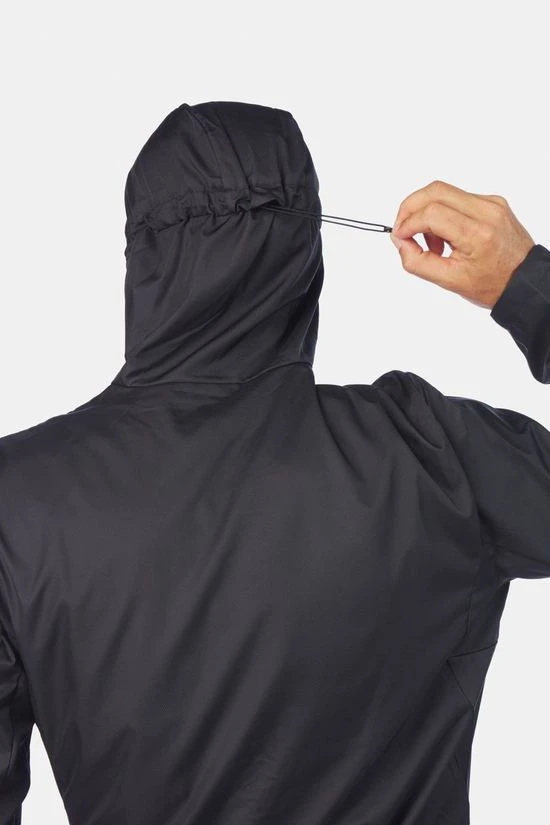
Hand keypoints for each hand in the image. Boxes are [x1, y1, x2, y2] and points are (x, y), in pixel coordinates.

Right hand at [390, 180, 535, 308]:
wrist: (523, 281)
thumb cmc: (491, 284)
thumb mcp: (448, 282)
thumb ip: (417, 262)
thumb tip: (400, 241)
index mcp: (477, 234)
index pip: (431, 213)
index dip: (407, 223)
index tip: (399, 238)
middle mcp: (487, 211)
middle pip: (435, 191)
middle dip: (410, 208)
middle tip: (403, 230)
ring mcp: (491, 203)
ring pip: (444, 191)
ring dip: (426, 212)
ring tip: (431, 243)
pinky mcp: (493, 201)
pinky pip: (457, 197)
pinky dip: (442, 213)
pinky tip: (446, 237)